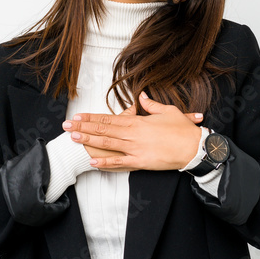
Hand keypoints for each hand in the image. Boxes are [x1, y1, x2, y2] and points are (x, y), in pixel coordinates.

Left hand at [62, 91, 203, 171]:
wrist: (192, 147)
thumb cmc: (182, 130)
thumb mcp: (167, 111)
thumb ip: (151, 104)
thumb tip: (142, 96)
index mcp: (137, 121)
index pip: (109, 118)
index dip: (91, 117)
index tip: (78, 116)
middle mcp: (132, 134)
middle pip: (103, 129)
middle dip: (83, 127)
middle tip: (67, 126)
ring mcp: (134, 149)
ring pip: (107, 143)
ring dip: (88, 140)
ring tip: (73, 137)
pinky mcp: (139, 162)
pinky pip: (119, 162)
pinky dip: (105, 162)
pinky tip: (92, 161)